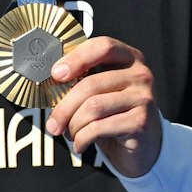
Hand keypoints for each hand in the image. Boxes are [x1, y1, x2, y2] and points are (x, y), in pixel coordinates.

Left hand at [45, 36, 163, 176]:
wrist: (143, 144)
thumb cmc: (114, 113)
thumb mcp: (100, 91)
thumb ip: (82, 80)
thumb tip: (48, 83)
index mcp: (128, 58)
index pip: (103, 46)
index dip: (76, 58)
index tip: (56, 74)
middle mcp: (140, 74)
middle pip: (90, 85)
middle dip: (64, 107)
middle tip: (52, 124)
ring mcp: (143, 98)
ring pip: (92, 108)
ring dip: (72, 125)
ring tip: (69, 133)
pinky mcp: (142, 122)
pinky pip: (99, 128)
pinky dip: (81, 138)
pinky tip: (80, 144)